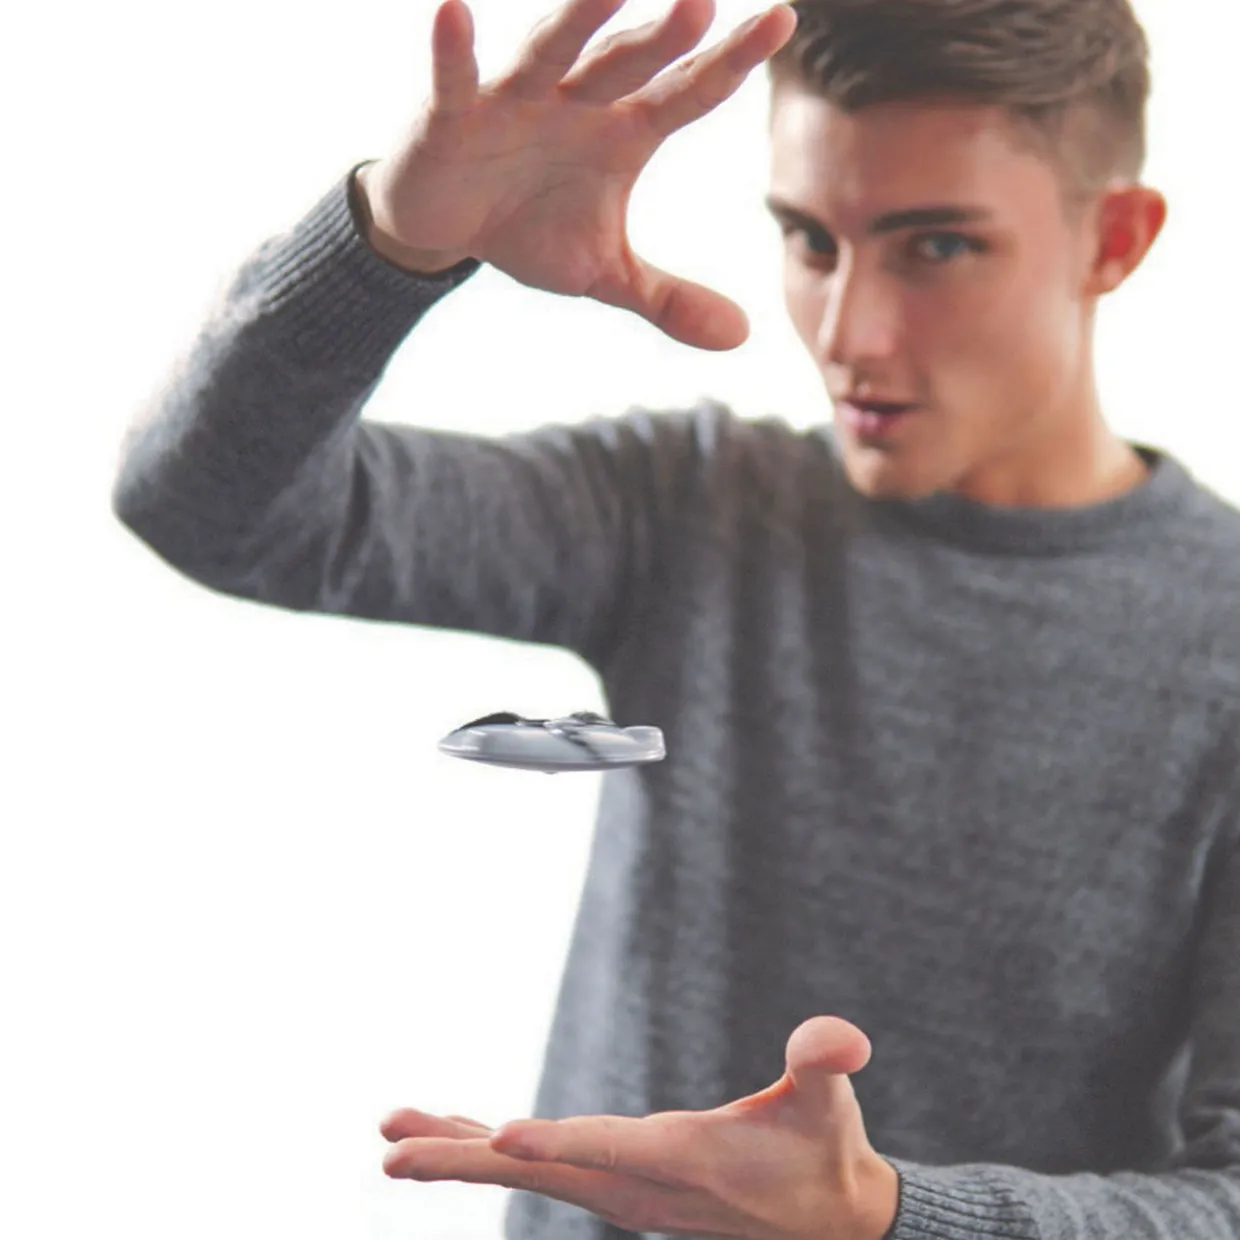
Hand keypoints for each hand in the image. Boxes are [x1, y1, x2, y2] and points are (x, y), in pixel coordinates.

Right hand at [358, 0, 797, 348]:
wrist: (446, 229)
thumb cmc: (530, 229)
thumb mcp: (605, 274)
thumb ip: (670, 300)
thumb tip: (742, 337)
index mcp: (620, 132)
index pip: (684, 93)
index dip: (729, 62)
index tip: (782, 20)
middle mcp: (574, 103)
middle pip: (624, 65)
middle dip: (660, 38)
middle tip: (701, 2)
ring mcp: (513, 103)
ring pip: (549, 55)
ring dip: (575, 23)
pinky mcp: (451, 117)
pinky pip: (454, 80)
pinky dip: (452, 51)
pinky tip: (451, 12)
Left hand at [381, 1015, 899, 1239]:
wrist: (828, 1222)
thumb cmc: (823, 1153)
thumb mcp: (829, 1106)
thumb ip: (822, 1066)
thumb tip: (839, 1038)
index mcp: (681, 1163)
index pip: (610, 1151)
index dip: (558, 1144)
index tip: (499, 1137)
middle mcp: (637, 1187)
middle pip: (540, 1172)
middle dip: (464, 1158)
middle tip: (390, 1148)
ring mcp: (621, 1192)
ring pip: (528, 1172)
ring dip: (460, 1151)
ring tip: (393, 1133)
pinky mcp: (618, 1184)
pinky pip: (543, 1167)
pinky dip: (493, 1148)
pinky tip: (461, 1131)